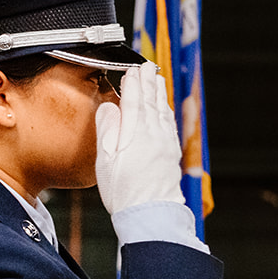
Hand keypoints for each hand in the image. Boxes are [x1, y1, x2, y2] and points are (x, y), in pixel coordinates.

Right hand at [94, 63, 184, 215]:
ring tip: (157, 79)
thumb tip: (109, 107)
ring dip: (159, 92)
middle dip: (148, 81)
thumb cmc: (125, 190)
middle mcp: (154, 134)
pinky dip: (165, 109)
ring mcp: (165, 142)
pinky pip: (169, 122)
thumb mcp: (105, 159)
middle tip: (146, 66)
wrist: (151, 212)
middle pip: (151, 101)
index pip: (134, 100)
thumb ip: (107, 129)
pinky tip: (164, 107)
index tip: (132, 69)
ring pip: (162, 110)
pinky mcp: (171, 153)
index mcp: (136, 132)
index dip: (133, 82)